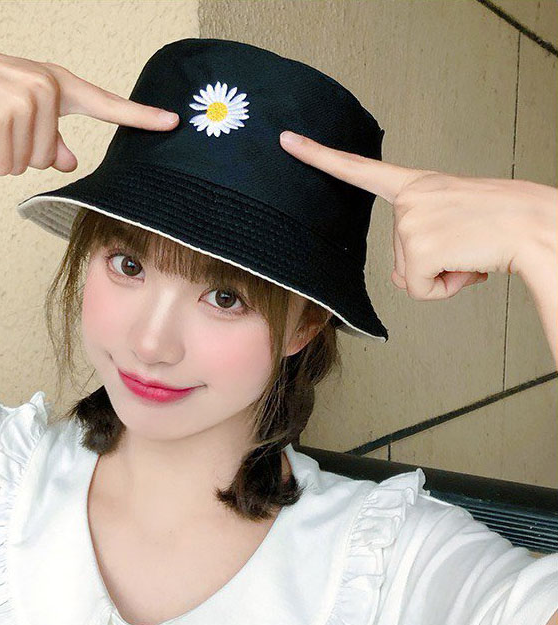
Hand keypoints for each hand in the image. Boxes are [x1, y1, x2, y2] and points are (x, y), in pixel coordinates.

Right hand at [0, 38, 179, 175]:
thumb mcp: (20, 110)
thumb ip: (50, 136)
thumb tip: (71, 162)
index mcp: (58, 84)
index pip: (107, 104)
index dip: (141, 117)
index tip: (173, 122)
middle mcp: (47, 88)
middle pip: (51, 159)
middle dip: (21, 154)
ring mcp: (26, 99)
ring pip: (26, 165)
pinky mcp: (0, 116)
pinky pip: (2, 167)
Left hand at [278, 130, 555, 300]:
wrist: (539, 225)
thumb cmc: (503, 221)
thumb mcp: (453, 218)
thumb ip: (420, 237)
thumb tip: (404, 280)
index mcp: (417, 184)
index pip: (358, 168)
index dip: (318, 155)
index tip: (287, 140)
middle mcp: (409, 199)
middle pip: (399, 256)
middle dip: (434, 262)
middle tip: (468, 242)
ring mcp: (411, 222)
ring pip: (410, 276)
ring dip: (443, 274)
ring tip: (472, 251)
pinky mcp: (419, 248)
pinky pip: (419, 290)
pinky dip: (447, 288)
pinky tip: (469, 266)